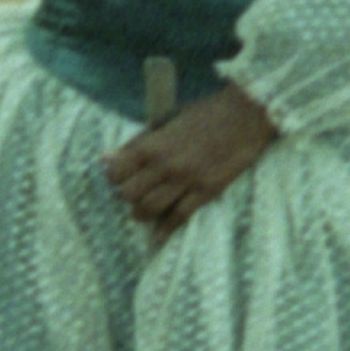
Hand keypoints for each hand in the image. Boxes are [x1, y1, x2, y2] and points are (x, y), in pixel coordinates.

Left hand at [107, 84, 279, 235]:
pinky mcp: (208, 190)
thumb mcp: (164, 121)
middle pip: (129, 195)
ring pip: (150, 208)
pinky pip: (181, 216)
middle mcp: (164, 165)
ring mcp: (187, 180)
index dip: (114, 178)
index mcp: (150, 145)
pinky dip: (167, 229)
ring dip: (142, 213)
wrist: (245, 115)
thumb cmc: (203, 114)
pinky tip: (159, 236)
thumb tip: (104, 159)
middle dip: (128, 197)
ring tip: (143, 213)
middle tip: (134, 194)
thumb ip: (136, 143)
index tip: (120, 178)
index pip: (116, 173)